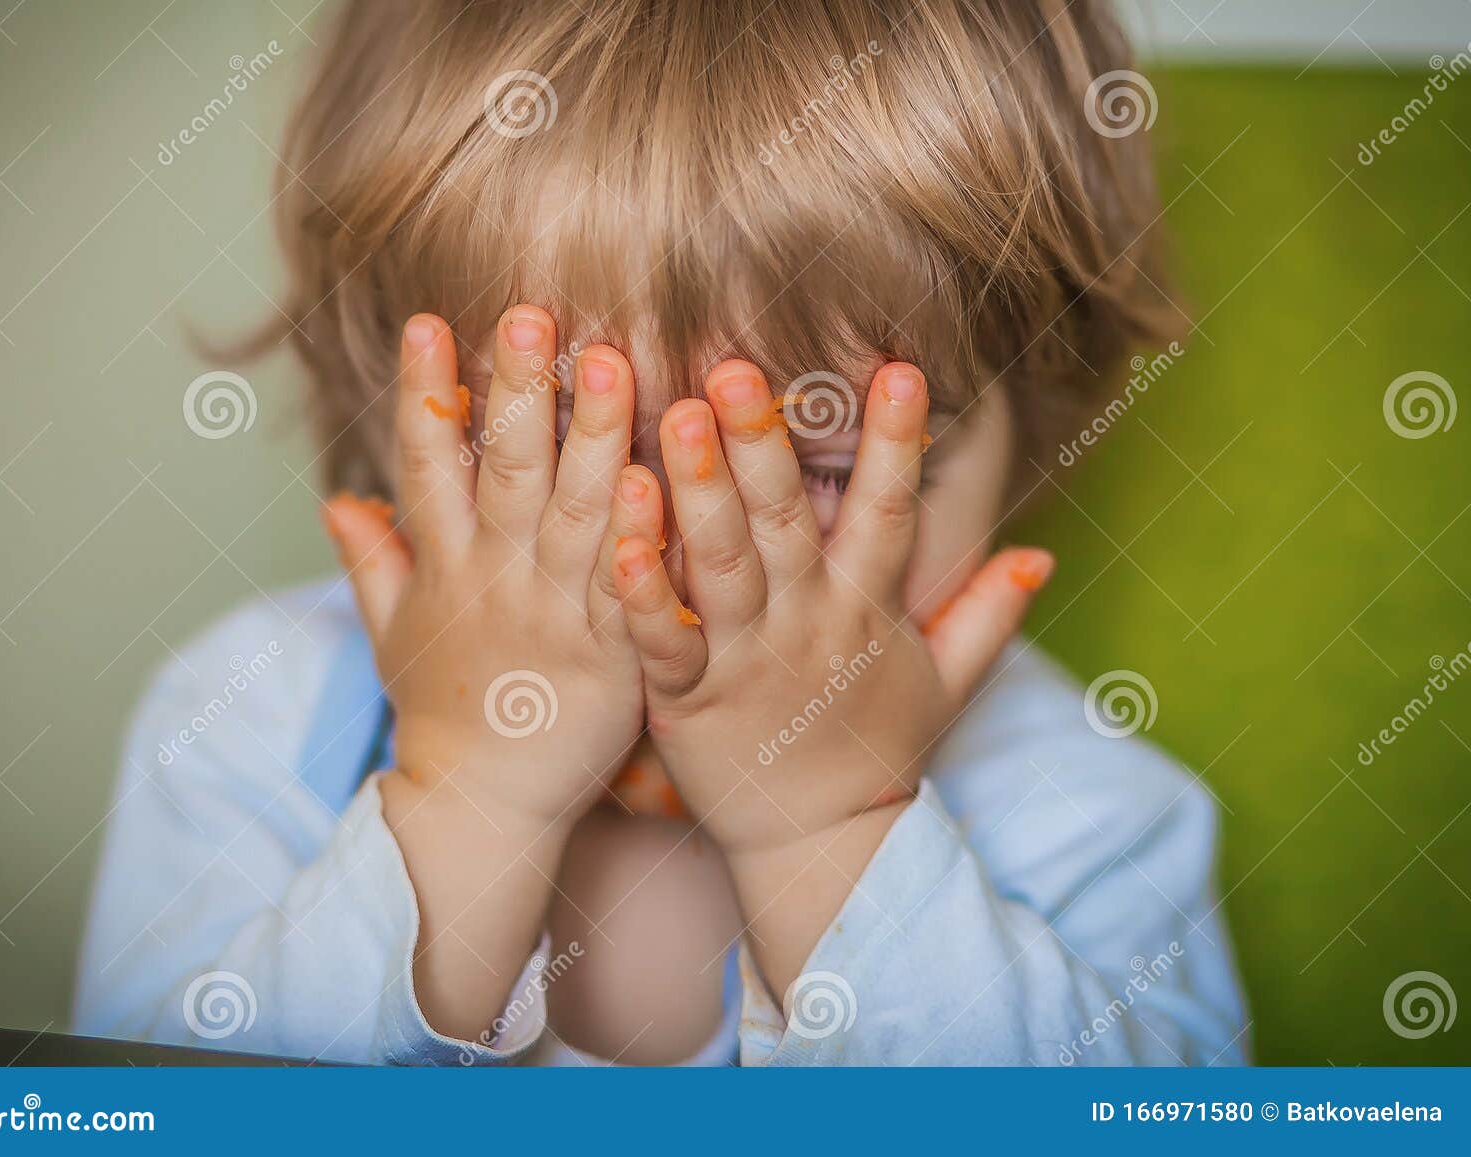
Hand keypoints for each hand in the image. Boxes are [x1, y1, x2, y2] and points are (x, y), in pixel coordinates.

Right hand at [325, 306, 653, 832]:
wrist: (482, 810)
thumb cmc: (444, 717)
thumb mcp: (392, 636)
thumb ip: (372, 563)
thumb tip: (335, 501)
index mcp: (444, 567)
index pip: (426, 465)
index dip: (425, 392)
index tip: (429, 319)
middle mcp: (495, 580)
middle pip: (506, 471)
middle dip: (517, 390)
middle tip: (531, 314)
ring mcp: (553, 616)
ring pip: (574, 511)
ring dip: (590, 434)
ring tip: (607, 360)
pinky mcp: (611, 656)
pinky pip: (627, 586)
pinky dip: (637, 534)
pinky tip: (653, 479)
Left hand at [609, 358, 1051, 990]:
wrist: (822, 848)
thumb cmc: (876, 750)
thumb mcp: (947, 682)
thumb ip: (988, 612)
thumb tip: (1043, 556)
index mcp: (864, 608)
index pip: (890, 514)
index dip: (897, 443)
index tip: (899, 369)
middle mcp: (806, 623)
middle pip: (785, 523)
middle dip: (762, 443)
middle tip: (735, 369)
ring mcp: (745, 661)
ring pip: (719, 568)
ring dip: (695, 494)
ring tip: (671, 420)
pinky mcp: (687, 701)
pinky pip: (660, 643)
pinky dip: (639, 596)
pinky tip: (617, 542)